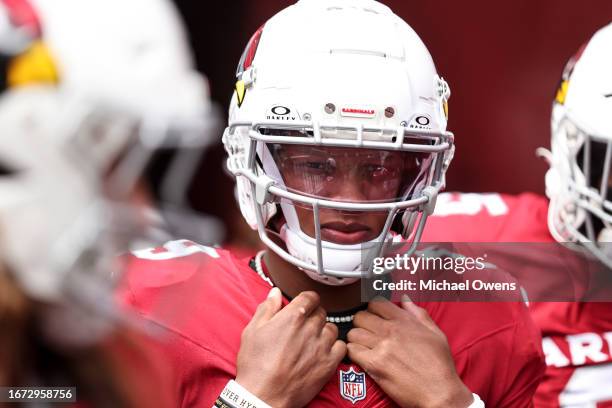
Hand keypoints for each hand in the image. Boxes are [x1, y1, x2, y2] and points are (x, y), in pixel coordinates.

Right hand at [236, 288, 346, 407]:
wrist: (264, 395)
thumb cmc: (256, 366)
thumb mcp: (252, 331)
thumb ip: (267, 308)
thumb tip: (275, 293)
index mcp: (293, 316)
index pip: (311, 297)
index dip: (307, 300)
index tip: (305, 305)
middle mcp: (310, 328)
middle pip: (321, 312)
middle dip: (313, 316)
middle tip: (303, 326)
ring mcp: (322, 346)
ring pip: (332, 328)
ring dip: (324, 331)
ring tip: (312, 340)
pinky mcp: (329, 363)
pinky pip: (341, 347)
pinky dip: (334, 348)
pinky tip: (324, 352)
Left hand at [347, 296, 473, 407]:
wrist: (440, 392)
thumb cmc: (439, 365)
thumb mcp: (435, 333)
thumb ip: (417, 313)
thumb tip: (404, 299)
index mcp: (404, 321)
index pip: (376, 303)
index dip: (373, 309)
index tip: (375, 317)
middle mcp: (390, 330)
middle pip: (360, 316)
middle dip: (362, 323)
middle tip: (368, 333)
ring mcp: (381, 347)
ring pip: (353, 333)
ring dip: (356, 339)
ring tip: (364, 346)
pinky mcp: (374, 364)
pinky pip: (351, 350)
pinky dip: (353, 353)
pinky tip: (362, 357)